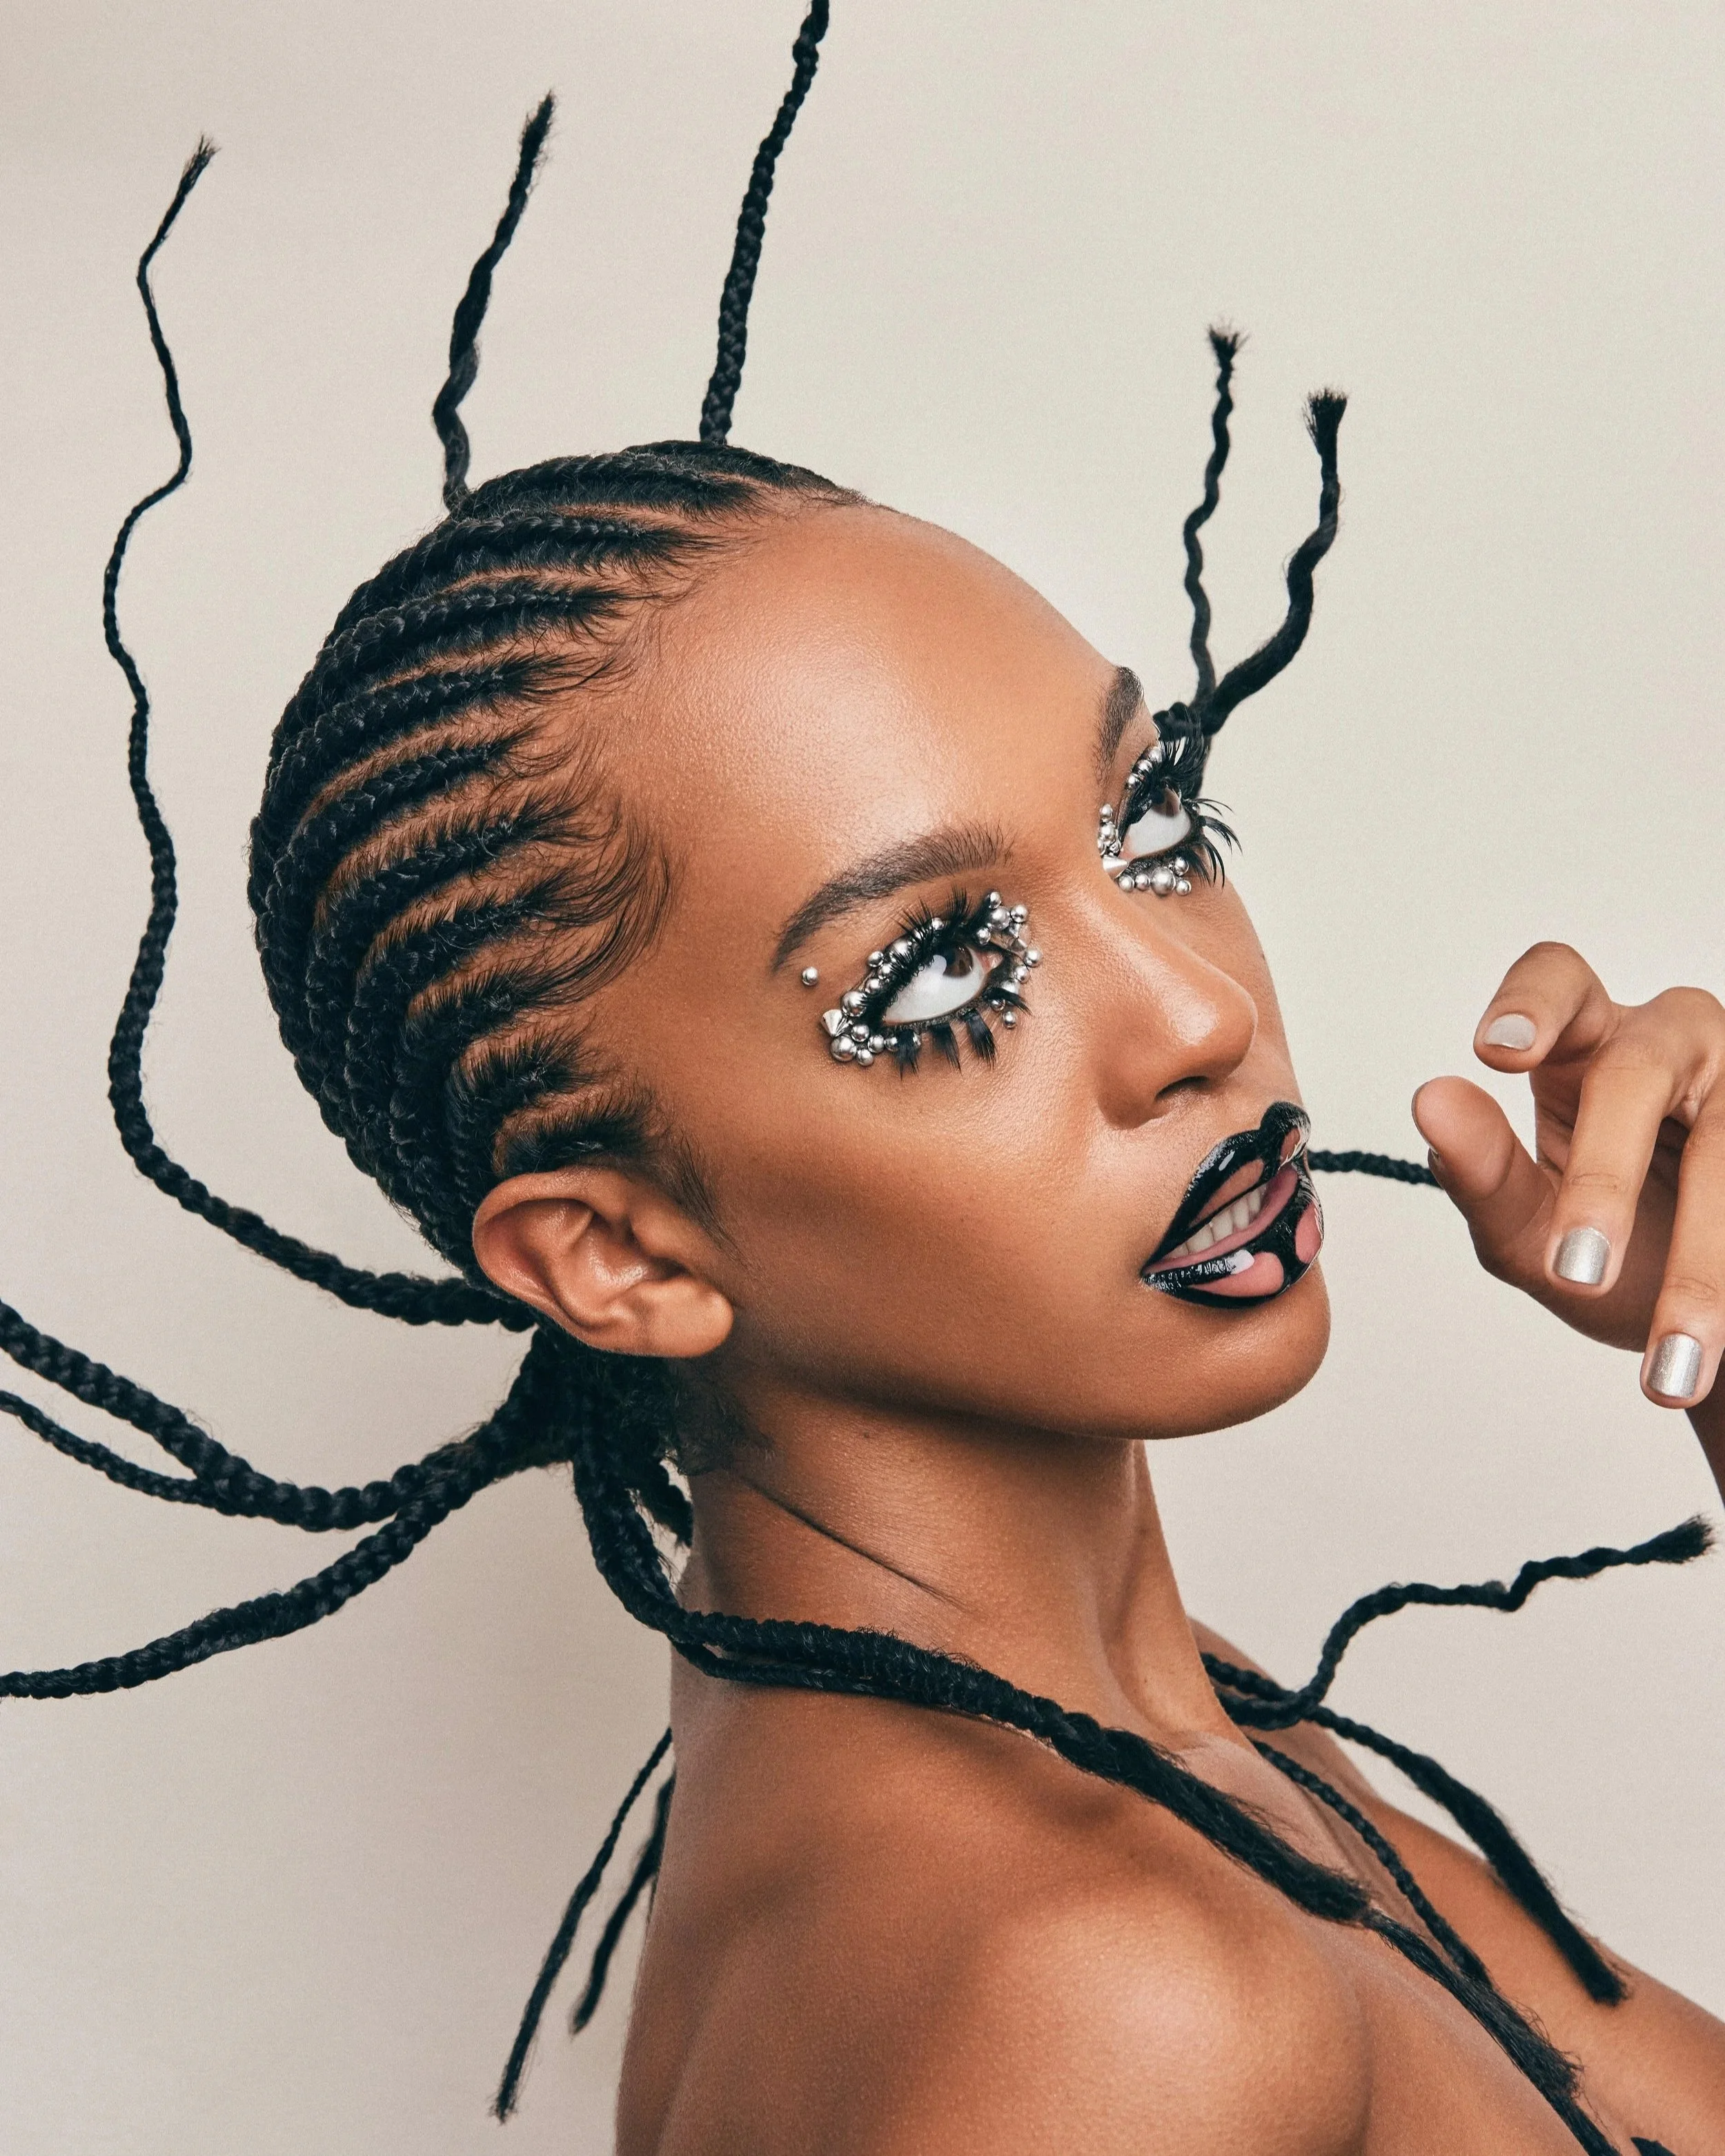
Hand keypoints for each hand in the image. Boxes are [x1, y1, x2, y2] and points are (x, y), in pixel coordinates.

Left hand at [1411, 943, 1724, 1410]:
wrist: (1706, 1330)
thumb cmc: (1609, 1257)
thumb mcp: (1530, 1234)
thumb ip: (1482, 1174)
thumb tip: (1431, 1098)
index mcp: (1588, 1044)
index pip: (1557, 980)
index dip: (1531, 1002)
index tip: (1498, 1054)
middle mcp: (1673, 1043)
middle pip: (1635, 1071)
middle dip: (1604, 1179)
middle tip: (1576, 1272)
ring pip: (1722, 1146)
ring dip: (1698, 1267)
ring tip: (1671, 1368)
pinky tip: (1714, 1345)